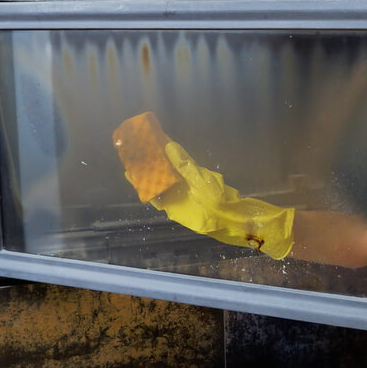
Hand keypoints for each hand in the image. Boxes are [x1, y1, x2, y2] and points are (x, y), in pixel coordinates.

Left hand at [152, 142, 294, 260]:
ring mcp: (188, 198)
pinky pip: (183, 181)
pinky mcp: (198, 194)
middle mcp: (177, 202)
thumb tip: (169, 147)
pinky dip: (177, 170)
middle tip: (140, 153)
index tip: (128, 167)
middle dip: (150, 170)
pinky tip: (174, 159)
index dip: (139, 178)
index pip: (150, 189)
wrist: (238, 220)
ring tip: (154, 152)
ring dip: (162, 168)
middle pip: (159, 184)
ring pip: (170, 182)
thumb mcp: (202, 182)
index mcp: (173, 204)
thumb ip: (185, 165)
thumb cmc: (218, 205)